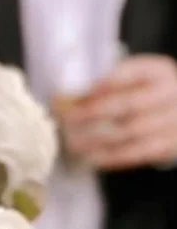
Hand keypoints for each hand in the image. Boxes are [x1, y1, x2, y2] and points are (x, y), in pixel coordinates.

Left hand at [57, 55, 176, 170]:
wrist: (172, 118)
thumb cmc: (140, 97)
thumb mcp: (131, 82)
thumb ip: (104, 87)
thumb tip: (62, 100)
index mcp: (158, 71)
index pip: (131, 73)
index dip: (104, 83)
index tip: (78, 91)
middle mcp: (170, 93)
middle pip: (129, 104)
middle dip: (93, 111)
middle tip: (67, 118)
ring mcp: (172, 120)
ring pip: (130, 131)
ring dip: (97, 138)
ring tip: (72, 142)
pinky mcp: (168, 145)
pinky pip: (136, 153)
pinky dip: (110, 156)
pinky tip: (90, 157)